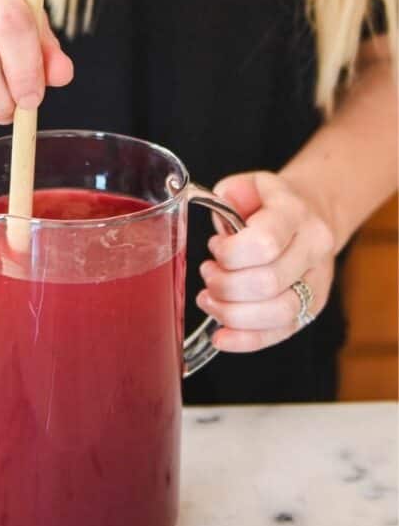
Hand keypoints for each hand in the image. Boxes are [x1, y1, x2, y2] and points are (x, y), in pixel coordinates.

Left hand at [196, 171, 335, 351]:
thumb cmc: (268, 202)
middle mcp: (314, 248)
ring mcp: (317, 281)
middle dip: (225, 285)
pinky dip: (246, 340)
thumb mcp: (247, 185)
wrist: (310, 211)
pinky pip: (281, 333)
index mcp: (296, 214)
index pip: (264, 244)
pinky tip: (221, 337)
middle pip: (267, 283)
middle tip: (208, 274)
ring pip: (277, 314)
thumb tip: (219, 212)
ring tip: (209, 299)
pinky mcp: (312, 307)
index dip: (229, 253)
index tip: (215, 247)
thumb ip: (229, 195)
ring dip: (232, 313)